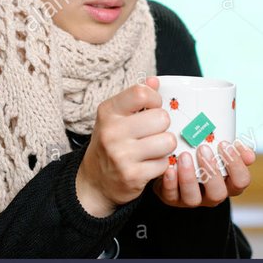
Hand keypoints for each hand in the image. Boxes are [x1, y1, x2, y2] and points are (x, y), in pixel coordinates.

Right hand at [76, 76, 175, 216]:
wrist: (94, 181)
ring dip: (164, 146)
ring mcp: (121, 155)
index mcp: (108, 112)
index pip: (141, 93)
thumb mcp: (116, 117)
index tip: (152, 108)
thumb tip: (155, 80)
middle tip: (152, 133)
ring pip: (168, 141)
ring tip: (152, 149)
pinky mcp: (133, 175)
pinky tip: (147, 164)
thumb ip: (136, 98)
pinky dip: (160, 165)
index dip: (155, 100)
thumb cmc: (109, 144)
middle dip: (163, 126)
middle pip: (161, 118)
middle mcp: (112, 132)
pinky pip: (164, 163)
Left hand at [152, 140, 255, 207]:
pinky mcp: (173, 199)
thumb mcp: (221, 151)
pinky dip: (170, 182)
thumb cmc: (204, 155)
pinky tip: (170, 168)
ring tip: (184, 157)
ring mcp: (193, 199)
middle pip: (218, 193)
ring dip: (189, 177)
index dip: (236, 165)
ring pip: (193, 198)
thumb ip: (235, 150)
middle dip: (212, 171)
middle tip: (203, 149)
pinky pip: (171, 196)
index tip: (225, 144)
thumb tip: (247, 151)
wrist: (177, 164)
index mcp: (229, 183)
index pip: (241, 181)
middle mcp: (212, 195)